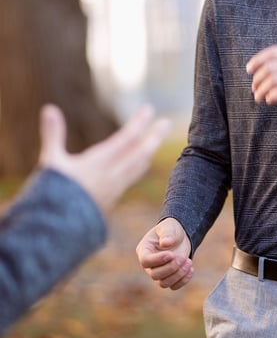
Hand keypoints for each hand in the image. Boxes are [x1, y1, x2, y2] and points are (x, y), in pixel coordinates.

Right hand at [38, 104, 170, 210]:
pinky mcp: (112, 197)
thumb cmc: (52, 192)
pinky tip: (142, 162)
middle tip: (167, 123)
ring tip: (156, 139)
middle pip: (139, 153)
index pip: (125, 139)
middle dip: (154, 136)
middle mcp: (111, 175)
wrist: (56, 229)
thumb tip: (48, 108)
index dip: (138, 123)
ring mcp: (114, 187)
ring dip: (148, 150)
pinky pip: (131, 177)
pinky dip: (140, 165)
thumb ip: (53, 134)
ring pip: (138, 166)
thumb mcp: (51, 161)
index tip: (149, 109)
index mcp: (99, 163)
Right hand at [136, 218, 193, 289]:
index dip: (158, 260)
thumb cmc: (171, 230)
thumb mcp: (169, 227)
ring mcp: (158, 273)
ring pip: (164, 283)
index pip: (145, 261)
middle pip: (155, 275)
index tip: (171, 254)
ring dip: (178, 275)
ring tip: (189, 262)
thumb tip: (165, 243)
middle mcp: (149, 265)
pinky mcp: (169, 278)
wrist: (179, 237)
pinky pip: (173, 286)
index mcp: (144, 250)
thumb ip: (167, 233)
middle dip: (171, 267)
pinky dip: (183, 280)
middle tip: (183, 257)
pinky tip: (191, 269)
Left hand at [246, 45, 276, 124]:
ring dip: (261, 90)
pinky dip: (271, 97)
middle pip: (270, 67)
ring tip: (259, 97)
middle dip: (257, 79)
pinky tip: (270, 100)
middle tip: (254, 89)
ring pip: (273, 80)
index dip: (257, 60)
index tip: (249, 69)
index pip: (273, 52)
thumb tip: (263, 68)